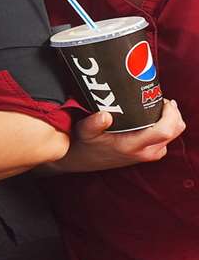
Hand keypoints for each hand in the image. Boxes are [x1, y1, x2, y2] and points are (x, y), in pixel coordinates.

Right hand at [51, 100, 184, 172]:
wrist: (85, 160)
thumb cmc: (86, 145)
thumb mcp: (84, 132)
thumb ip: (93, 124)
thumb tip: (104, 115)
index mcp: (133, 146)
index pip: (165, 131)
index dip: (170, 114)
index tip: (162, 100)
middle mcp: (146, 152)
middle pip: (176, 129)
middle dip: (173, 112)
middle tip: (160, 99)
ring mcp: (151, 154)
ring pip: (175, 133)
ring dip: (171, 118)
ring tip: (158, 106)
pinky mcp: (151, 153)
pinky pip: (169, 137)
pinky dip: (167, 125)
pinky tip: (155, 117)